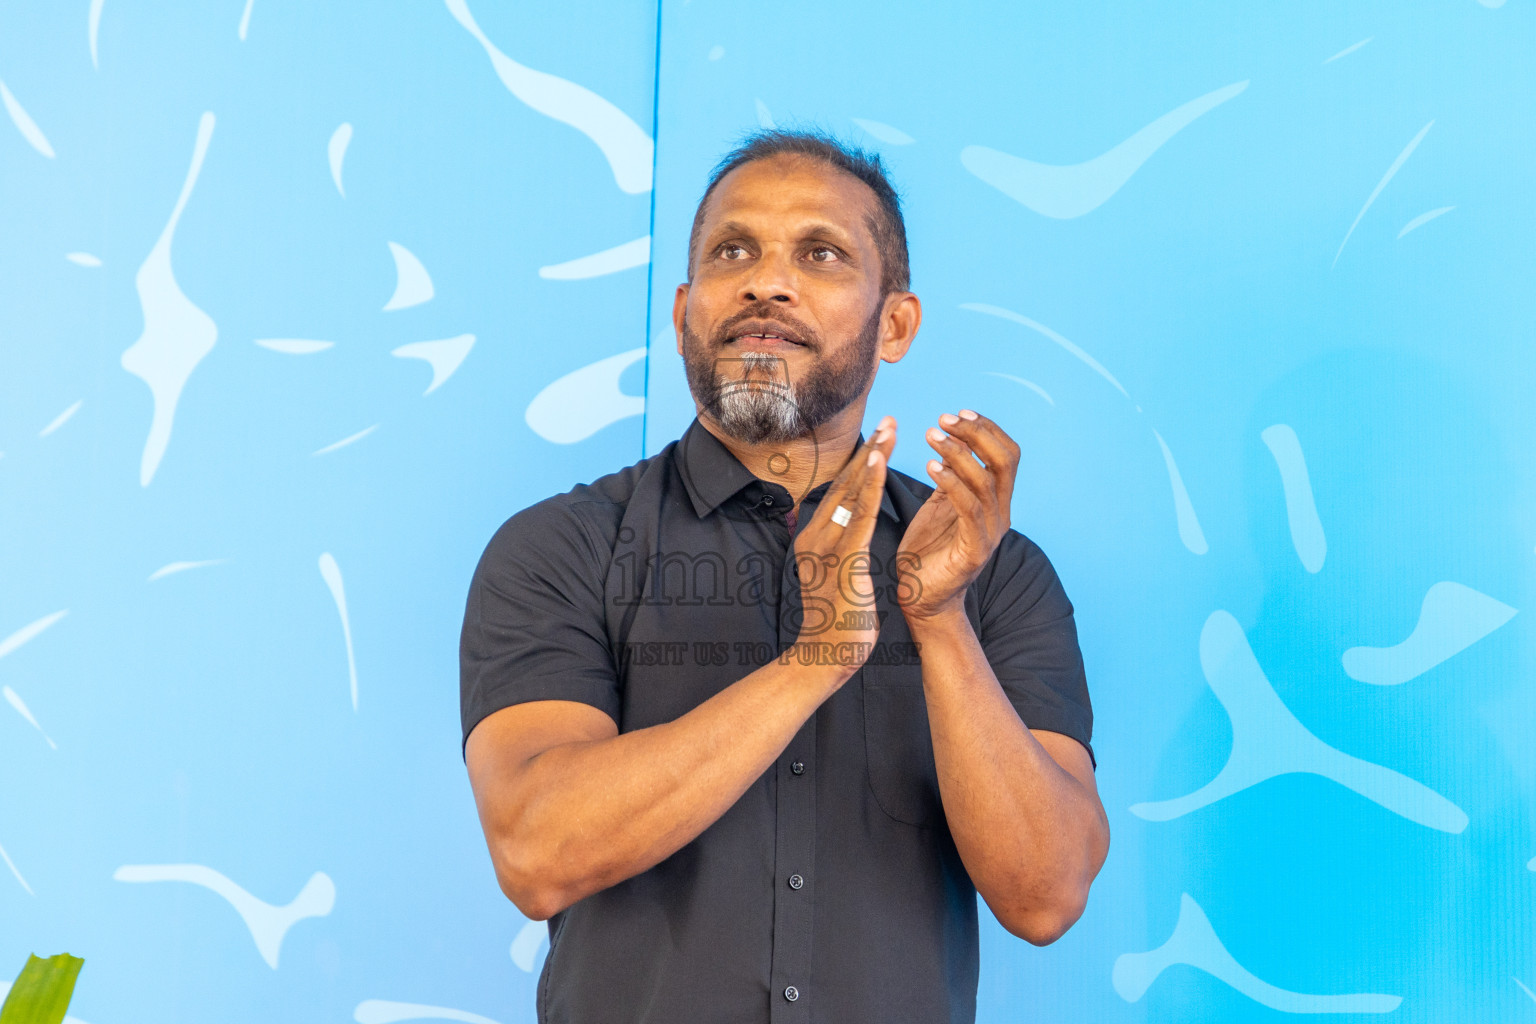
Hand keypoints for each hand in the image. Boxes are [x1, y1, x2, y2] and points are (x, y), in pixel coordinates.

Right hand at [790, 416, 897, 679]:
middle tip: (888, 420)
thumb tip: (852, 534)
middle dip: (868, 450)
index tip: (878, 438)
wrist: (825, 657)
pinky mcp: (841, 558)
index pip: (839, 494)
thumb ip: (841, 553)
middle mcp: (814, 537)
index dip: (860, 464)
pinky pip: (858, 515)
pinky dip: (868, 486)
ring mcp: (825, 547)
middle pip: (844, 484)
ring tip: (889, 431)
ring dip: (871, 458)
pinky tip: (879, 463)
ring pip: (851, 492)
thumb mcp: (837, 579)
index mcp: (812, 540)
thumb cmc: (837, 623)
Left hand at [896, 410, 1019, 622]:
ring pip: (985, 480)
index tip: (958, 413)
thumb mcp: (939, 506)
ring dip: (957, 452)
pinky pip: (969, 508)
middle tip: (943, 420)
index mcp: (996, 502)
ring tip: (930, 437)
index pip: (1007, 454)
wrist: (921, 598)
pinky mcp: (975, 549)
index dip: (987, 429)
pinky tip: (931, 467)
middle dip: (976, 433)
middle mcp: (1000, 514)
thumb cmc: (927, 551)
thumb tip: (950, 441)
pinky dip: (951, 482)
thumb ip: (951, 478)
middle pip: (1005, 461)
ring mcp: (991, 532)